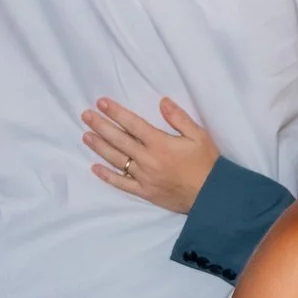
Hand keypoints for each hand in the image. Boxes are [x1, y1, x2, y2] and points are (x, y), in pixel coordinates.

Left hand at [82, 95, 222, 214]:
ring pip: (116, 160)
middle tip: (85, 115)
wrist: (212, 195)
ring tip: (86, 136)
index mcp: (160, 143)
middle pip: (119, 140)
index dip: (116, 113)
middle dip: (101, 126)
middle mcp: (148, 159)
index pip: (132, 124)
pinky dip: (108, 176)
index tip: (101, 103)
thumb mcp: (198, 136)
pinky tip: (96, 168)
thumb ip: (179, 118)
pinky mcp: (145, 192)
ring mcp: (144, 177)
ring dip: (100, 147)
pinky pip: (122, 184)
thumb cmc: (206, 163)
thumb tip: (162, 101)